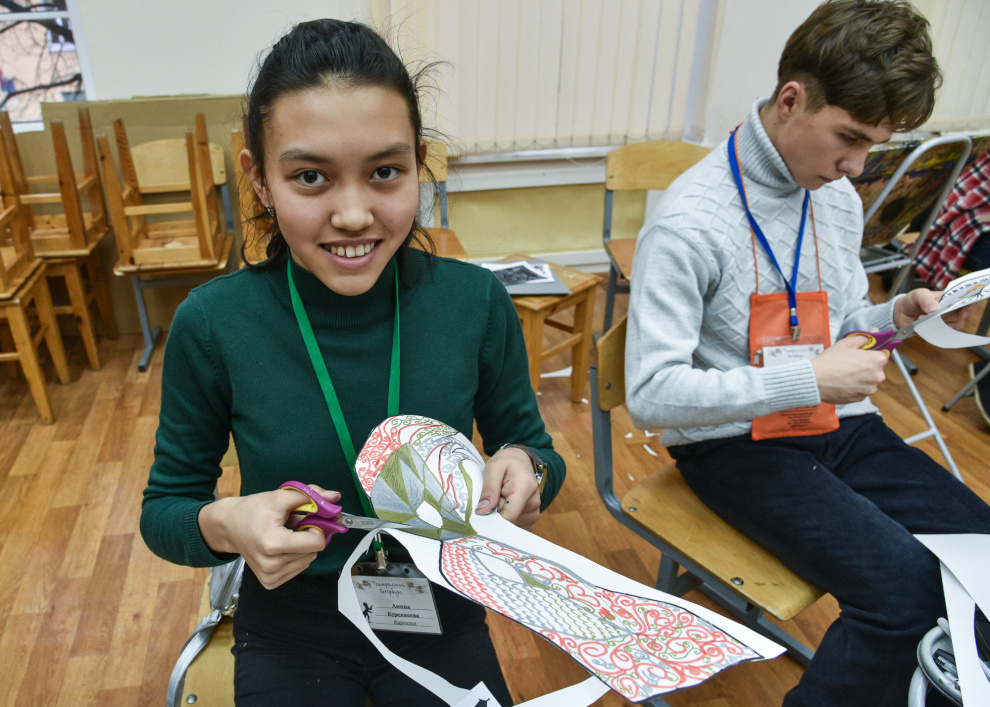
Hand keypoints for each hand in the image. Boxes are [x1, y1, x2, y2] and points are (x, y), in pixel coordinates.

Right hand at [198, 485, 340, 588]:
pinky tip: (281, 547)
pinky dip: (295, 557)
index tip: (306, 519)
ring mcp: (270, 577)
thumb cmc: (253, 510)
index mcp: (273, 544)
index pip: (317, 543)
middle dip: (309, 536)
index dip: (316, 528)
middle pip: (313, 552)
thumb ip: (311, 495)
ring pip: (307, 561)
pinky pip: (298, 569)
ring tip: (285, 536)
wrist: (229, 526)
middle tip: (293, 525)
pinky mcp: (269, 583)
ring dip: (302, 547)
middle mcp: (271, 565)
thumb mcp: (281, 496)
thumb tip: (336, 497)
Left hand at [476, 446, 540, 530]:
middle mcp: (534, 502)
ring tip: (500, 499)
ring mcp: (534, 513)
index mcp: (525, 487)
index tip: (481, 513)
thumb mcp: (493, 468)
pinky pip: (514, 526)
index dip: (492, 518)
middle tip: (491, 498)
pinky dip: (507, 519)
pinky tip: (505, 506)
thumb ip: (489, 489)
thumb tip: (482, 511)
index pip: (509, 515)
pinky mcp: (531, 519)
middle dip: (495, 514)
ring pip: (510, 525)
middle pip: (508, 521)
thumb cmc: (506, 463)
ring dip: (501, 515)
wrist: (521, 462)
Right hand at [811, 335, 888, 403]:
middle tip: (850, 363)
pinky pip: (862, 390)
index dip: (872, 353)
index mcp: (877, 361)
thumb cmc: (831, 360)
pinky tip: (843, 382)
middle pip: (877, 369)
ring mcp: (869, 389)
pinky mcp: (861, 398)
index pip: (883, 355)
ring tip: (845, 374)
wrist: (816, 380)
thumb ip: (865, 337)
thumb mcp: (847, 343)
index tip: (862, 354)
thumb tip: (875, 332)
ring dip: (862, 378)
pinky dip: (855, 387)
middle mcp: (878, 377)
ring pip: (869, 381)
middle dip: (867, 366)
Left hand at [893, 288, 970, 331]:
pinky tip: (925, 328)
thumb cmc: (913, 300)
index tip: (962, 313)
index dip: (969, 308)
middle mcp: (951, 310)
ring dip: (938, 324)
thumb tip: (936, 309)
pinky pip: (942, 335)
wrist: (900, 312)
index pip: (967, 302)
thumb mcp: (917, 294)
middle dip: (947, 317)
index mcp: (950, 298)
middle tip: (930, 314)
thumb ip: (926, 299)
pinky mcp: (938, 331)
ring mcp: (946, 322)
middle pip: (960, 317)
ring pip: (952, 327)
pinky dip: (934, 332)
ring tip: (921, 318)